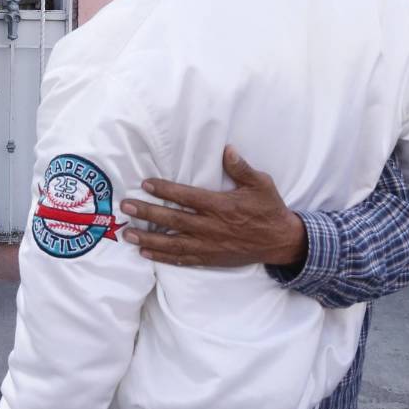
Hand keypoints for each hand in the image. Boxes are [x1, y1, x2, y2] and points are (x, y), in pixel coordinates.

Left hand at [119, 146, 306, 267]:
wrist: (282, 242)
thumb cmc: (269, 209)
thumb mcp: (261, 184)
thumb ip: (242, 168)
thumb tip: (227, 149)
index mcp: (222, 206)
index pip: (188, 197)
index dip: (166, 190)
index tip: (145, 184)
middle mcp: (212, 227)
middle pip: (174, 220)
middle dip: (148, 213)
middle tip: (126, 207)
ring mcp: (210, 245)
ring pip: (174, 243)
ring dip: (149, 239)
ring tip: (128, 233)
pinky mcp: (210, 258)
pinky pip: (183, 259)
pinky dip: (163, 257)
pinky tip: (145, 253)